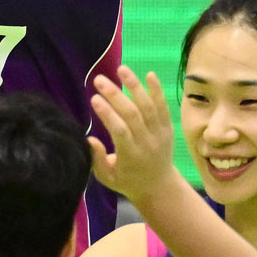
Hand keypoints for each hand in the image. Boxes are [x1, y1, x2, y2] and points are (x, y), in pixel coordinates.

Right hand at [87, 66, 175, 204]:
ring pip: (148, 106)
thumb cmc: (127, 180)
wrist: (159, 186)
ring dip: (135, 86)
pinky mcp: (168, 128)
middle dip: (115, 95)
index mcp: (130, 156)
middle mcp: (146, 143)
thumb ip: (97, 159)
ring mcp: (159, 134)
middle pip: (132, 114)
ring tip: (121, 69)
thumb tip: (89, 138)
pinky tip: (149, 74)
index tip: (94, 98)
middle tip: (99, 79)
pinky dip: (157, 90)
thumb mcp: (107, 177)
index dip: (107, 113)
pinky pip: (164, 107)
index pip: (119, 131)